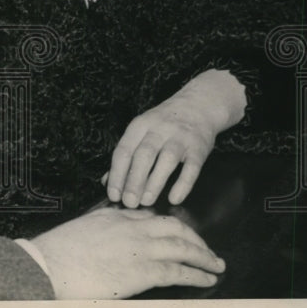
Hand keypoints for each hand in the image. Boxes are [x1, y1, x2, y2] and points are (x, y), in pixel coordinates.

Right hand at [30, 207, 225, 298]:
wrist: (48, 267)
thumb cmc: (57, 254)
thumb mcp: (80, 230)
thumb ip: (99, 229)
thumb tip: (107, 239)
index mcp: (115, 215)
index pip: (151, 216)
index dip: (170, 226)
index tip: (179, 235)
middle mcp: (131, 226)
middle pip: (174, 226)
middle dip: (195, 238)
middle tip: (207, 250)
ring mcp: (139, 248)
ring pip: (183, 246)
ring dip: (204, 256)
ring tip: (216, 265)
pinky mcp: (143, 271)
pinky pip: (179, 271)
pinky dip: (197, 275)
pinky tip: (207, 279)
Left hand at [105, 69, 245, 207]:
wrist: (198, 105)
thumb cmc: (163, 124)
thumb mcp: (141, 131)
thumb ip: (126, 156)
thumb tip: (107, 182)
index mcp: (140, 125)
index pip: (124, 150)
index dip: (117, 174)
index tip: (113, 194)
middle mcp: (159, 129)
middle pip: (143, 155)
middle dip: (134, 181)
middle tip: (129, 202)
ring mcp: (180, 138)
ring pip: (166, 160)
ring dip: (154, 182)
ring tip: (146, 201)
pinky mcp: (198, 148)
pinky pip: (191, 168)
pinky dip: (183, 184)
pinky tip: (174, 198)